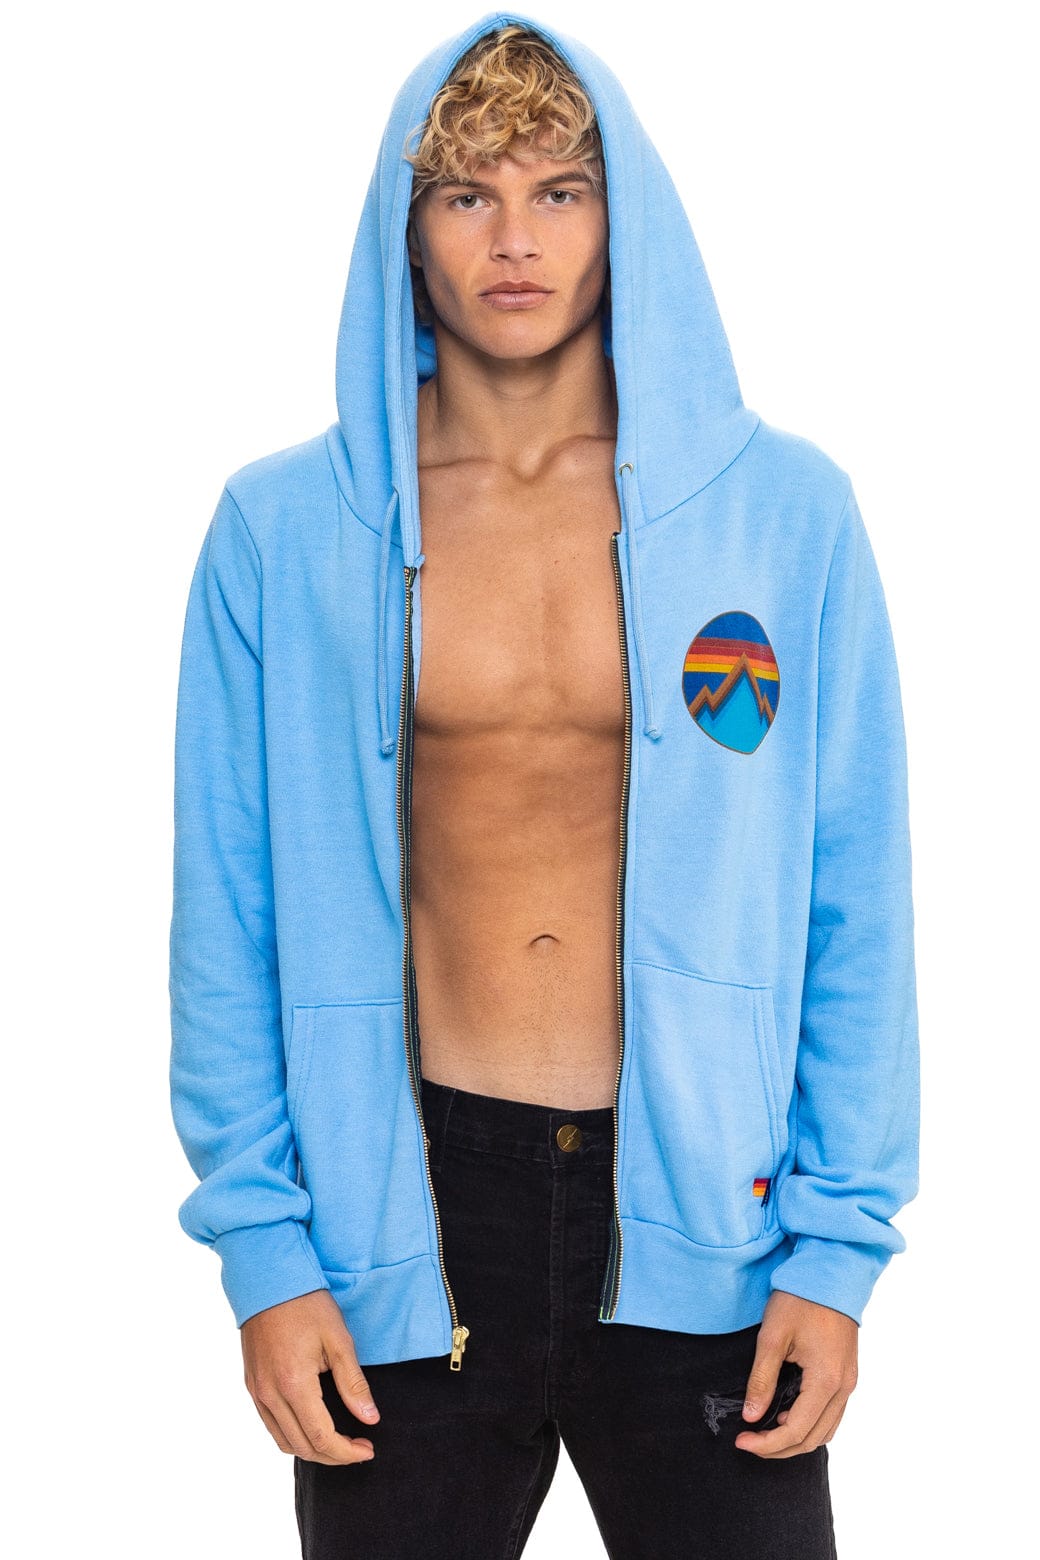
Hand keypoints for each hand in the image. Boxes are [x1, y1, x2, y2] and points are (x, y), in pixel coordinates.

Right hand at [241, 1288, 380, 1464]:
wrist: (269, 1280)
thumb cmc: (307, 1304)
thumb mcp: (338, 1339)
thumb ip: (353, 1383)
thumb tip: (370, 1419)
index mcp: (294, 1384)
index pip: (322, 1438)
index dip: (347, 1452)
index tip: (369, 1449)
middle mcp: (270, 1395)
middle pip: (303, 1447)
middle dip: (334, 1456)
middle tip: (359, 1448)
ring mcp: (257, 1392)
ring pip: (284, 1442)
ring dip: (313, 1450)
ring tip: (339, 1443)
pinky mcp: (252, 1385)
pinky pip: (271, 1425)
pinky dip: (293, 1436)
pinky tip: (313, 1426)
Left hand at [735, 1289, 857, 1457]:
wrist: (830, 1273)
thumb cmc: (799, 1299)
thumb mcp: (773, 1337)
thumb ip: (761, 1379)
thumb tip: (750, 1416)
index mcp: (826, 1380)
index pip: (796, 1430)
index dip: (767, 1443)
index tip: (741, 1441)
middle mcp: (844, 1387)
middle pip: (813, 1439)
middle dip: (779, 1447)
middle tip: (749, 1442)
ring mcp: (849, 1382)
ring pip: (825, 1430)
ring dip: (796, 1439)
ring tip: (765, 1431)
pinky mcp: (847, 1374)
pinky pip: (831, 1414)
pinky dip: (810, 1424)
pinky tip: (786, 1413)